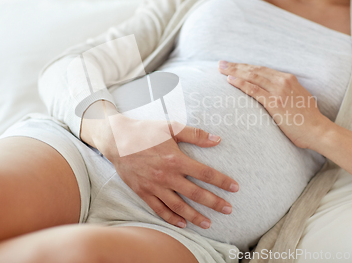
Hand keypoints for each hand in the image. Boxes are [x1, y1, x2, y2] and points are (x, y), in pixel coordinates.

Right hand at [80, 101, 238, 229]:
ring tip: (208, 223)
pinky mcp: (143, 192)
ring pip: (178, 206)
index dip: (221, 181)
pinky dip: (171, 218)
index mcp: (175, 159)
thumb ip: (195, 134)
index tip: (235, 188)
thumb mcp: (170, 128)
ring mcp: (154, 186)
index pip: (204, 173)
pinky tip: (182, 223)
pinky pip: (159, 209)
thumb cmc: (145, 132)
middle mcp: (166, 176)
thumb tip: (217, 139)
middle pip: (195, 194)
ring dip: (195, 216)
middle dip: (214, 202)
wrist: (116, 140)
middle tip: (228, 209)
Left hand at [218, 60, 330, 148]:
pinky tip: (230, 80)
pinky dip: (241, 84)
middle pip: (255, 70)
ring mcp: (279, 91)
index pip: (262, 69)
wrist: (318, 131)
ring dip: (234, 71)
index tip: (234, 65)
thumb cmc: (308, 119)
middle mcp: (283, 81)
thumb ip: (286, 93)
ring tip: (221, 69)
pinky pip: (254, 90)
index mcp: (289, 79)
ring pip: (252, 76)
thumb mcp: (299, 99)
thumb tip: (275, 94)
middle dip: (236, 66)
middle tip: (221, 63)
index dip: (246, 66)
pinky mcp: (275, 102)